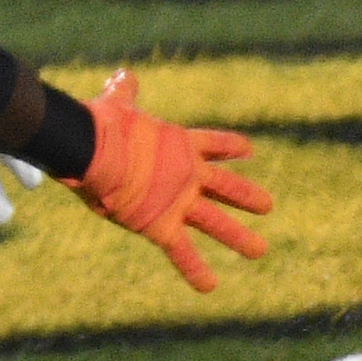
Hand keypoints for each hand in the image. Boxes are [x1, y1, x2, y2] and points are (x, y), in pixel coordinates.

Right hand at [67, 70, 272, 291]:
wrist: (94, 150)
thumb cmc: (103, 123)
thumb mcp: (118, 103)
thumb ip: (125, 91)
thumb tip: (124, 73)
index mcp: (181, 145)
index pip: (214, 145)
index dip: (231, 146)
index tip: (248, 150)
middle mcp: (188, 175)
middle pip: (226, 187)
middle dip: (247, 197)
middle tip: (267, 206)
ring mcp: (180, 202)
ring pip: (216, 223)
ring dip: (239, 238)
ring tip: (259, 251)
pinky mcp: (163, 225)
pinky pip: (182, 253)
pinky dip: (195, 271)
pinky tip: (210, 287)